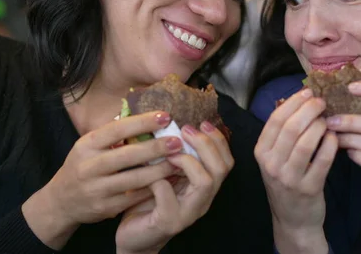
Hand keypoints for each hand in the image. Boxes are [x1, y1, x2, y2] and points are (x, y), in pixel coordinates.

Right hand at [22, 111, 181, 249]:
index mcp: (86, 145)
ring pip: (134, 179)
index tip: (165, 116)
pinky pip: (134, 197)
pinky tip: (170, 180)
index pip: (117, 130)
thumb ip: (113, 133)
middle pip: (127, 155)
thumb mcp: (89, 145)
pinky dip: (154, 189)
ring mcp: (96, 189)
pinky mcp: (105, 208)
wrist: (61, 202)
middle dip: (155, 147)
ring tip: (179, 161)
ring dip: (160, 170)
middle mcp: (88, 167)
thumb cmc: (83, 166)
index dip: (142, 122)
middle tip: (177, 141)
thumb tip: (144, 112)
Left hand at [115, 121, 233, 253]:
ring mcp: (188, 213)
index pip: (226, 161)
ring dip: (188, 161)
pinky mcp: (169, 222)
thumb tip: (169, 123)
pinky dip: (160, 182)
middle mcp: (203, 200)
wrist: (134, 238)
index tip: (203, 122)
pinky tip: (149, 177)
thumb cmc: (148, 201)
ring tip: (170, 153)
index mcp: (204, 187)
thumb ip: (172, 156)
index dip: (218, 140)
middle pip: (221, 168)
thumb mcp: (164, 175)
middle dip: (206, 144)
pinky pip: (169, 199)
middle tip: (186, 130)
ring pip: (205, 182)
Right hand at [255, 89, 336, 253]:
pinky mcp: (309, 188)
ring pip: (306, 142)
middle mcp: (271, 164)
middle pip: (291, 128)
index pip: (275, 120)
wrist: (293, 219)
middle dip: (309, 109)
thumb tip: (298, 98)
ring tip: (328, 120)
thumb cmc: (286, 180)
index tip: (308, 91)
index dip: (293, 102)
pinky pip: (323, 160)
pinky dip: (330, 144)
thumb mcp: (275, 157)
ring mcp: (290, 178)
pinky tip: (334, 137)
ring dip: (320, 125)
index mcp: (261, 152)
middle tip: (322, 102)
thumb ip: (282, 131)